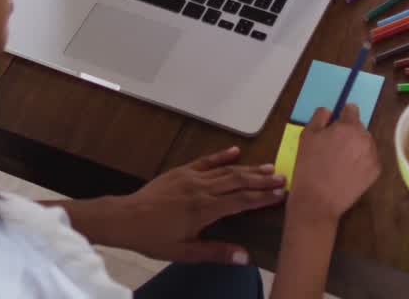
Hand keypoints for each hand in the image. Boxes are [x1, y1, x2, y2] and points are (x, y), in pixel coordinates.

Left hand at [102, 146, 285, 263]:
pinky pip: (206, 161)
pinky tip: (236, 151)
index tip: (282, 194)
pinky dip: (222, 156)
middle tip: (283, 178)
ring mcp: (191, 177)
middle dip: (262, 179)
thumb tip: (244, 257)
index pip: (241, 200)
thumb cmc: (154, 238)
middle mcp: (202, 189)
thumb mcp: (184, 252)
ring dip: (249, 168)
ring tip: (269, 166)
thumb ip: (215, 252)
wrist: (125, 218)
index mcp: (205, 209)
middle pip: (238, 181)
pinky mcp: (181, 171)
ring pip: (226, 170)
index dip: (263, 197)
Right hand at [289, 105, 379, 224]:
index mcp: (348, 126)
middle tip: (333, 147)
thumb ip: (320, 117)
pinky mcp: (375, 172)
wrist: (317, 200)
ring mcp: (373, 156)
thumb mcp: (307, 135)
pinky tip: (347, 171)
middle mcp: (365, 138)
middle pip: (359, 127)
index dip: (341, 115)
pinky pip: (369, 158)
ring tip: (340, 161)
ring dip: (356, 146)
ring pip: (365, 143)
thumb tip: (330, 111)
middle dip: (348, 132)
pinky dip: (361, 161)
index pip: (351, 109)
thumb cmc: (309, 166)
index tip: (333, 126)